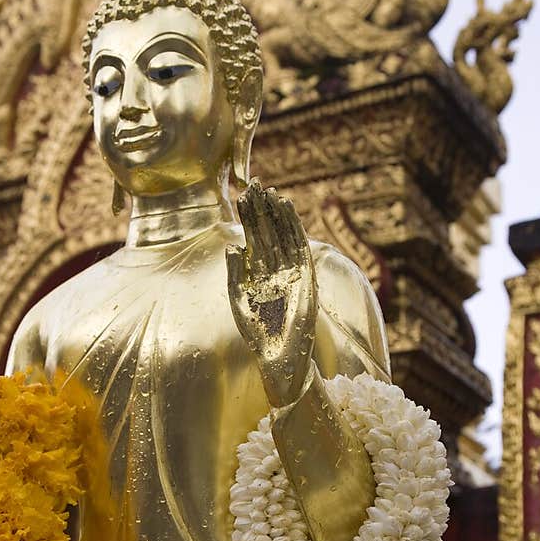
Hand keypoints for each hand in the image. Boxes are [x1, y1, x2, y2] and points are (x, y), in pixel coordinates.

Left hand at [226, 179, 316, 406]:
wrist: (280, 357)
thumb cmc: (258, 335)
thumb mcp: (240, 302)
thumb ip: (236, 274)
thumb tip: (234, 245)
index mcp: (260, 274)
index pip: (255, 239)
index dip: (250, 218)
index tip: (243, 195)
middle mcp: (276, 269)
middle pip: (269, 232)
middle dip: (262, 210)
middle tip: (255, 184)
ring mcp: (291, 271)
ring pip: (284, 235)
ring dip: (278, 213)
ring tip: (270, 191)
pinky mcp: (305, 276)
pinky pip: (300, 245)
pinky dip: (294, 226)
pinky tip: (288, 209)